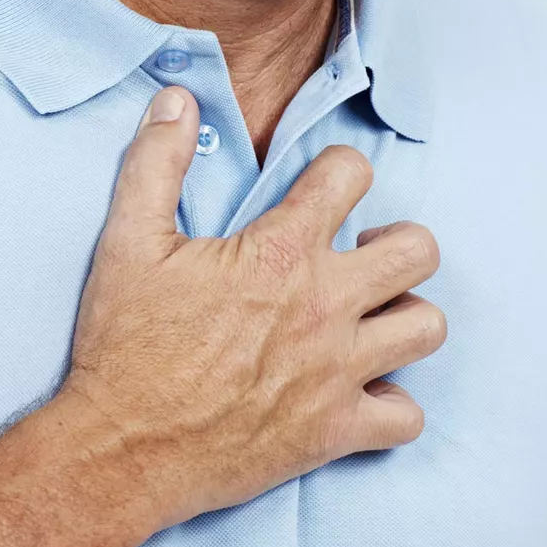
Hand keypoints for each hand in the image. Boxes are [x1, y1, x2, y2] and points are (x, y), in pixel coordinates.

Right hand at [58, 84, 445, 530]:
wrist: (119, 447)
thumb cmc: (124, 344)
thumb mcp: (128, 240)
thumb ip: (157, 161)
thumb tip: (177, 99)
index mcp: (280, 251)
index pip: (352, 174)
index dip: (338, 173)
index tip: (319, 192)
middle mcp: (324, 306)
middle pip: (418, 251)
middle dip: (395, 242)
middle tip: (356, 255)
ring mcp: (337, 372)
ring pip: (426, 329)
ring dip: (403, 317)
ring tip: (366, 318)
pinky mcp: (335, 431)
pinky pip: (406, 416)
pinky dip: (391, 404)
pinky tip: (358, 391)